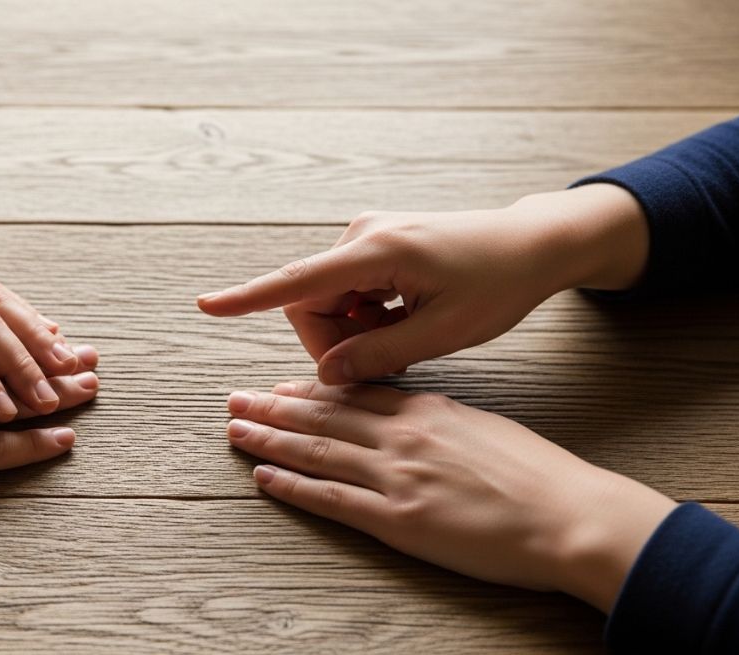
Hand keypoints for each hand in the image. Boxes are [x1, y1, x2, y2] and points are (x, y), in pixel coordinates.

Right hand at [197, 184, 648, 382]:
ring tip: (407, 338)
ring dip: (354, 331)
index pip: (297, 281)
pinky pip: (347, 291)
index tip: (205, 306)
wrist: (532, 243)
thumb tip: (328, 375)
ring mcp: (368, 237)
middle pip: (311, 302)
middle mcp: (363, 235)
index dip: (248, 298)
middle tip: (385, 363)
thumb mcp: (444, 332)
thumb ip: (380, 355)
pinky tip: (405, 320)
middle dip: (334, 342)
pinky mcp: (375, 245)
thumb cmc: (498, 283)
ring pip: (328, 301)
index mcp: (379, 251)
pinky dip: (366, 316)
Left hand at [224, 381, 675, 612]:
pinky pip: (331, 499)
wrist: (570, 515)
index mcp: (426, 411)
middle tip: (234, 399)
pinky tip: (264, 477)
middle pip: (323, 416)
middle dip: (272, 407)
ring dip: (269, 439)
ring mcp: (396, 476)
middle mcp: (402, 436)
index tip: (277, 386)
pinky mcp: (398, 518)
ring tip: (235, 430)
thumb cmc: (539, 476)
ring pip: (317, 450)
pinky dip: (293, 487)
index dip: (308, 390)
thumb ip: (442, 420)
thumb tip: (418, 415)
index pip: (353, 394)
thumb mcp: (486, 428)